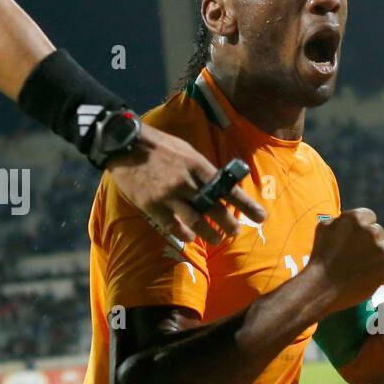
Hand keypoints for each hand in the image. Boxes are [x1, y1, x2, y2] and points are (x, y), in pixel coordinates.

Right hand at [106, 123, 267, 245]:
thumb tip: (219, 186)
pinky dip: (184, 233)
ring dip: (210, 233)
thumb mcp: (186, 151)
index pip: (227, 188)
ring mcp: (169, 195)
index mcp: (197, 165)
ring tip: (218, 238)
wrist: (123, 144)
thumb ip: (202, 169)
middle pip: (214, 208)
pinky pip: (172, 226)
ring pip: (195, 220)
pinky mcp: (152, 205)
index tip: (260, 216)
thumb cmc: (158, 146)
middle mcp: (186, 181)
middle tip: (236, 231)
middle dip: (229, 223)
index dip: (245, 204)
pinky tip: (190, 237)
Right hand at [306, 209, 383, 312]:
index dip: (363, 229)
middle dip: (370, 243)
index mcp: (355, 219)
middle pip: (378, 233)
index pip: (370, 217)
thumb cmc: (320, 259)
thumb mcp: (323, 229)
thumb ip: (339, 220)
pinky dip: (383, 271)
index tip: (357, 239)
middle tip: (357, 257)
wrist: (321, 287)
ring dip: (378, 256)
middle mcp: (370, 231)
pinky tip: (368, 276)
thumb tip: (347, 218)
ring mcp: (380, 249)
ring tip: (361, 268)